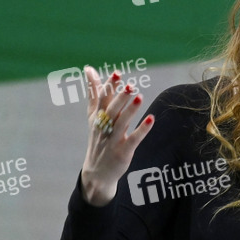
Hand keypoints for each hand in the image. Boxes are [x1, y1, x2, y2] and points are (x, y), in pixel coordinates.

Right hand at [79, 66, 153, 205]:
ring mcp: (113, 140)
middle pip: (111, 110)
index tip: (117, 74)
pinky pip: (133, 139)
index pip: (102, 99)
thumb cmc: (98, 138)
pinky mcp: (123, 151)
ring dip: (130, 111)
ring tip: (139, 97)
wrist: (97, 171)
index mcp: (97, 116)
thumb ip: (94, 93)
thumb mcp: (93, 116)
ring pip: (121, 123)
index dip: (109, 87)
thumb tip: (89, 68)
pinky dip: (142, 130)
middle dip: (120, 98)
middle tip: (130, 85)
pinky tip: (151, 119)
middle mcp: (103, 127)